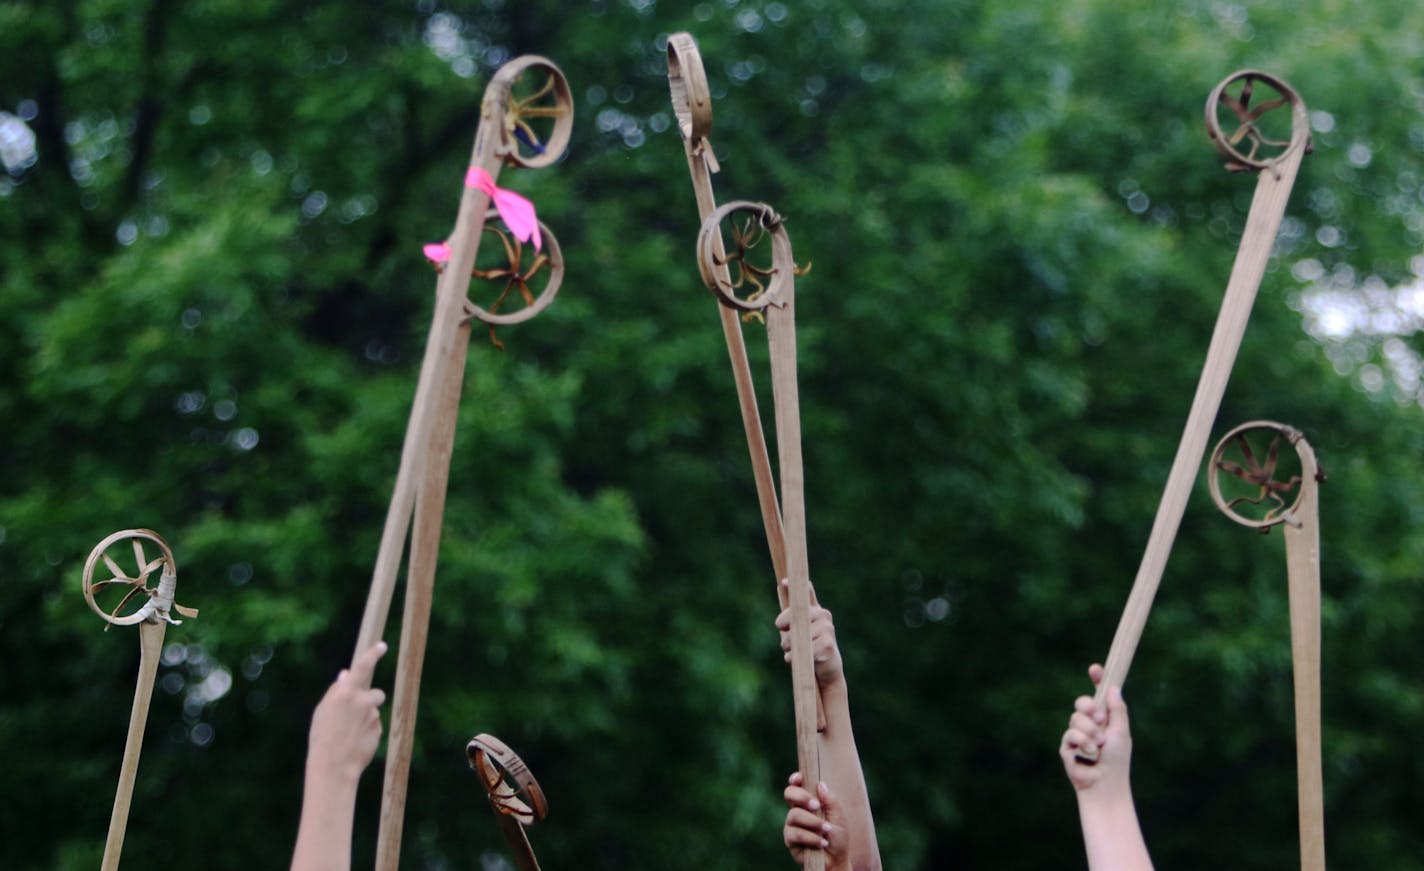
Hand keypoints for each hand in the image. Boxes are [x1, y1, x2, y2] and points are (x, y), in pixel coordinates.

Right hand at [307, 641, 387, 784]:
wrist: (333, 765)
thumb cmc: (323, 736)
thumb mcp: (323, 710)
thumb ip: (336, 691)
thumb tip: (346, 674)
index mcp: (346, 693)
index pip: (363, 667)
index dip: (373, 654)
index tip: (382, 646)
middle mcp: (363, 701)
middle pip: (376, 693)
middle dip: (370, 700)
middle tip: (356, 714)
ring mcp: (373, 716)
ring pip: (373, 712)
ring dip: (366, 718)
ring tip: (350, 733)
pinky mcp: (379, 730)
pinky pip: (374, 726)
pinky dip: (367, 732)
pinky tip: (354, 742)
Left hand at [776, 579, 843, 690]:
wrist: (826, 672)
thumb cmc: (808, 649)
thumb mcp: (797, 631)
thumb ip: (792, 613)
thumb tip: (782, 586)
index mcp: (815, 610)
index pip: (807, 593)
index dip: (796, 586)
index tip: (784, 582)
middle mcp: (823, 615)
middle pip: (797, 612)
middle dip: (784, 622)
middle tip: (781, 634)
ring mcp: (828, 628)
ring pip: (798, 633)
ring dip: (789, 646)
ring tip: (794, 653)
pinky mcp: (829, 644)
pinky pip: (804, 649)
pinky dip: (796, 657)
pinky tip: (802, 660)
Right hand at [783, 772, 850, 869]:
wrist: (835, 861)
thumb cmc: (838, 837)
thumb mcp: (839, 817)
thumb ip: (831, 801)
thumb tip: (820, 784)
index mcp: (808, 802)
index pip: (797, 785)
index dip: (795, 779)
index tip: (799, 778)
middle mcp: (797, 810)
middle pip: (789, 794)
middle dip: (801, 796)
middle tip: (816, 805)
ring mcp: (792, 824)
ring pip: (794, 815)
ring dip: (813, 822)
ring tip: (826, 830)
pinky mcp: (790, 839)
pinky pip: (796, 833)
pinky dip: (811, 837)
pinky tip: (822, 842)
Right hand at [1059, 664, 1131, 794]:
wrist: (1105, 783)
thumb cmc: (1117, 760)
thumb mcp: (1121, 731)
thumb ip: (1117, 709)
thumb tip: (1113, 687)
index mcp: (1105, 719)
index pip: (1099, 694)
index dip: (1097, 680)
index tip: (1094, 669)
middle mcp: (1090, 724)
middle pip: (1082, 702)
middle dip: (1089, 707)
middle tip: (1100, 720)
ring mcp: (1077, 735)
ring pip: (1075, 718)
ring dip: (1090, 732)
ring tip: (1098, 747)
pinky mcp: (1067, 746)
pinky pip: (1070, 734)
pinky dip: (1082, 742)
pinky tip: (1088, 754)